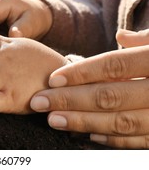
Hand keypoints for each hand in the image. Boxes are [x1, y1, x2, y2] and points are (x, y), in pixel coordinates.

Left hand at [30, 29, 148, 148]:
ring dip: (83, 121)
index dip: (81, 72)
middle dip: (70, 100)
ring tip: (53, 120)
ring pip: (121, 121)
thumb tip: (120, 36)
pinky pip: (139, 140)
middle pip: (109, 96)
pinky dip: (112, 139)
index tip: (52, 79)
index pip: (114, 65)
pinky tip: (88, 134)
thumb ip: (144, 41)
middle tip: (38, 102)